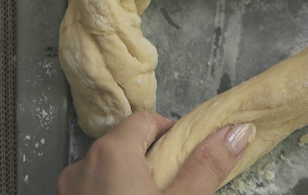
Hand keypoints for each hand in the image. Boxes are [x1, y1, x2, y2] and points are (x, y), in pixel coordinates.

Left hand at [58, 111, 254, 194]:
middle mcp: (84, 165)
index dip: (173, 134)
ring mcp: (71, 190)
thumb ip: (208, 164)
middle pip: (127, 144)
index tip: (189, 157)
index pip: (147, 121)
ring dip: (135, 180)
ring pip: (109, 170)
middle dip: (155, 161)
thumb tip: (235, 132)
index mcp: (112, 153)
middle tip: (177, 188)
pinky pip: (96, 190)